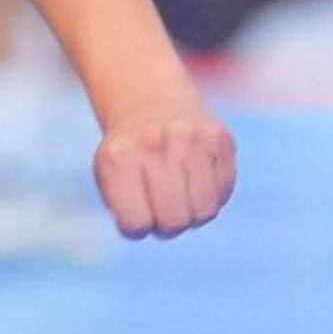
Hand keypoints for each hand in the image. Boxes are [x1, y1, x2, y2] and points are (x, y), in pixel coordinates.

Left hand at [93, 96, 235, 239]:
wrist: (150, 105)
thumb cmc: (128, 155)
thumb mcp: (108, 178)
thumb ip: (123, 210)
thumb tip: (147, 228)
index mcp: (118, 158)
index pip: (136, 224)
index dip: (137, 227)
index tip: (135, 212)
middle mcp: (155, 143)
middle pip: (175, 221)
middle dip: (168, 226)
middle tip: (160, 208)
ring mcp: (191, 138)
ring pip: (205, 211)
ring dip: (192, 213)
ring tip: (178, 194)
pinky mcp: (220, 138)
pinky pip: (224, 192)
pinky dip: (211, 195)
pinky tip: (195, 178)